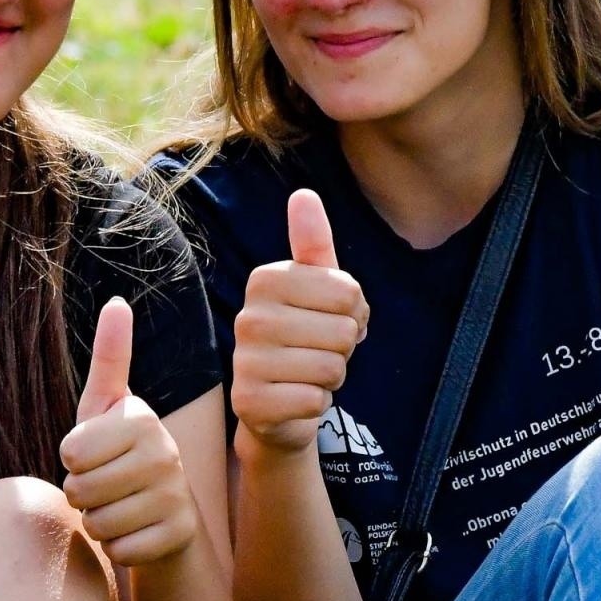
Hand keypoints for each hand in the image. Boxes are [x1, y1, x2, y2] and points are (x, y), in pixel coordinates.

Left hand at [61, 297, 198, 567]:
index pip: (70, 453)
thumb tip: (117, 301)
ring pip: (97, 523)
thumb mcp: (107, 406)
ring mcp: (176, 495)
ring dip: (98, 522)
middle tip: (106, 484)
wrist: (166, 508)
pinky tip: (136, 530)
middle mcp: (165, 452)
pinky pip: (119, 551)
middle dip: (82, 494)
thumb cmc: (120, 451)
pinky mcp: (179, 534)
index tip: (96, 452)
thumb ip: (110, 357)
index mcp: (141, 417)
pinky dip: (118, 548)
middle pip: (79, 490)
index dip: (72, 460)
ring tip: (120, 505)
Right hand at [230, 189, 368, 454]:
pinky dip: (317, 404)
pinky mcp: (250, 403)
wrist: (277, 406)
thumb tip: (303, 194)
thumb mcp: (316, 289)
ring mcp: (245, 361)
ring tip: (308, 374)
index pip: (349, 292)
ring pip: (332, 367)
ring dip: (331, 377)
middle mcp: (247, 316)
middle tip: (320, 352)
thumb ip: (313, 244)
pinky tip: (297, 398)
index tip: (330, 321)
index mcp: (264, 280)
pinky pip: (315, 399)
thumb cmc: (305, 339)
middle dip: (344, 349)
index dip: (355, 313)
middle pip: (344, 331)